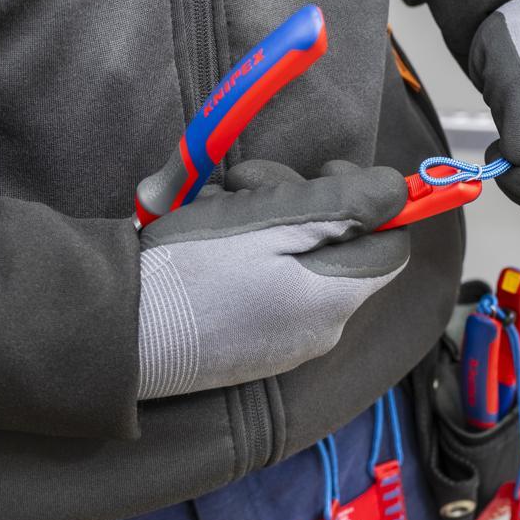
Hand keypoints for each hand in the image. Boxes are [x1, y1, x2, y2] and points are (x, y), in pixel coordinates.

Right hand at [136, 161, 408, 399]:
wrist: (120, 333)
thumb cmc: (196, 269)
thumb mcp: (275, 220)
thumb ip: (348, 206)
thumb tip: (400, 195)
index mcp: (335, 299)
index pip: (391, 245)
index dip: (373, 201)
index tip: (329, 172)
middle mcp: (322, 329)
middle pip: (341, 248)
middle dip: (303, 201)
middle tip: (252, 182)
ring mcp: (288, 343)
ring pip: (303, 262)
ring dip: (269, 221)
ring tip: (220, 209)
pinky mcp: (256, 347)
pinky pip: (275, 289)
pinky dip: (253, 256)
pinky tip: (212, 244)